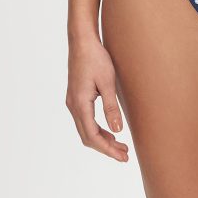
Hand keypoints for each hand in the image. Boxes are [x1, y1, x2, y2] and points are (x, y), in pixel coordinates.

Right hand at [65, 35, 129, 161]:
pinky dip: (97, 129)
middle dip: (106, 148)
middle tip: (124, 154)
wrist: (82, 41)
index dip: (108, 149)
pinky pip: (85, 120)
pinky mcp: (76, 97)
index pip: (92, 136)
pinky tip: (110, 130)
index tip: (122, 156)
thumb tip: (118, 131)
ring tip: (120, 145)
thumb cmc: (96, 58)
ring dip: (102, 139)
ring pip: (85, 129)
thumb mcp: (107, 82)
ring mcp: (73, 102)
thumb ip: (111, 108)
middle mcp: (73, 106)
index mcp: (80, 104)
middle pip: (87, 136)